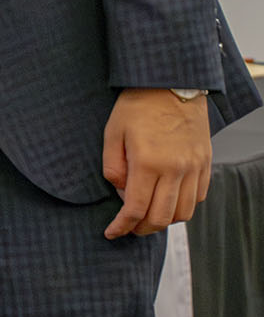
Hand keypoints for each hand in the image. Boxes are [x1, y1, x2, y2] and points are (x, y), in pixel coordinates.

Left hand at [101, 87, 211, 237]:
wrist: (172, 84)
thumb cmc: (137, 105)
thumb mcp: (112, 132)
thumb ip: (113, 166)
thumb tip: (119, 191)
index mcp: (148, 162)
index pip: (135, 208)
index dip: (122, 226)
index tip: (111, 232)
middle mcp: (175, 170)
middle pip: (161, 218)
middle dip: (142, 229)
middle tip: (128, 228)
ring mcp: (194, 168)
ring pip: (183, 213)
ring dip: (164, 221)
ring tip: (147, 215)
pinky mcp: (205, 164)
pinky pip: (198, 198)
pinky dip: (182, 207)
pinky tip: (167, 200)